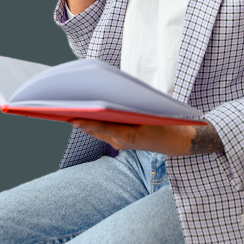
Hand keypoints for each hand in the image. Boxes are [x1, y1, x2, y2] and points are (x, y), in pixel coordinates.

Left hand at [69, 119, 224, 155]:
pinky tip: (88, 116)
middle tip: (62, 108)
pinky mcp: (124, 142)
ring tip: (69, 110)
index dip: (84, 121)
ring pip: (98, 131)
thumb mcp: (149, 114)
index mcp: (127, 135)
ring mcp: (121, 143)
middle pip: (95, 129)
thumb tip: (107, 100)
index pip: (100, 127)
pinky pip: (105, 132)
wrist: (180, 141)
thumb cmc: (167, 124)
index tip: (70, 115)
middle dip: (79, 119)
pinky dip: (96, 124)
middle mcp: (121, 141)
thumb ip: (128, 109)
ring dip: (85, 122)